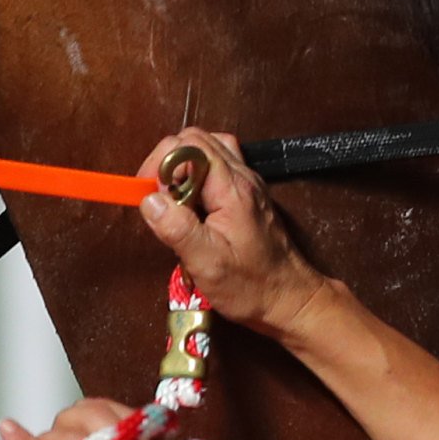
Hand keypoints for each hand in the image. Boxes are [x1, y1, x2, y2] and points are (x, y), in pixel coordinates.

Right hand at [138, 130, 332, 335]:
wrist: (289, 299)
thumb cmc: (253, 286)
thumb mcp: (208, 263)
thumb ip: (177, 228)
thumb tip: (149, 201)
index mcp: (232, 188)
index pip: (189, 145)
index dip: (161, 164)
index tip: (150, 194)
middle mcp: (242, 178)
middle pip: (195, 140)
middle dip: (166, 163)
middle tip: (157, 198)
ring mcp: (247, 184)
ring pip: (207, 150)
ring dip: (181, 168)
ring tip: (173, 202)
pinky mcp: (246, 196)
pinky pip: (216, 169)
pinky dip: (196, 179)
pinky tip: (191, 207)